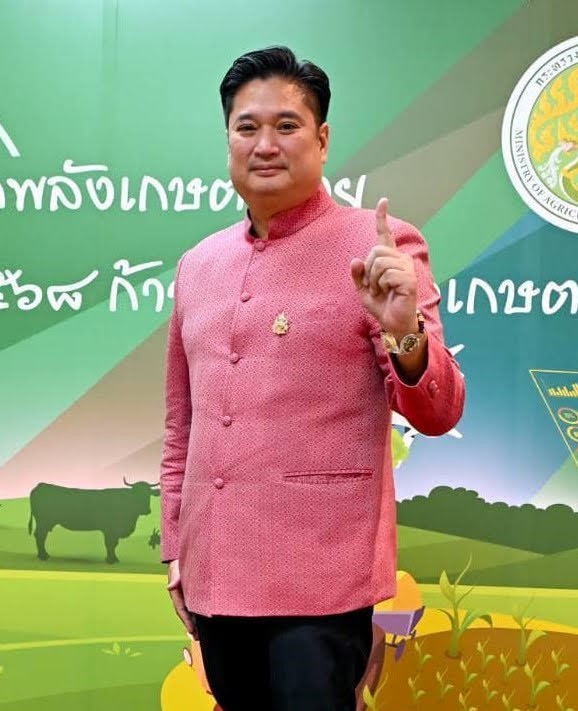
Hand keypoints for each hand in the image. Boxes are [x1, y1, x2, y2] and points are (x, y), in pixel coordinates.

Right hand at [167, 559, 198, 639]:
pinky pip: (194, 605)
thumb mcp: (177, 568)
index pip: (181, 608)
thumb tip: (170, 587)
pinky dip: (197, 614)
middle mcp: (180, 596)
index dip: (186, 620)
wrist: (182, 555)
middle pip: (185, 614)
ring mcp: (186, 595)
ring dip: (194, 622)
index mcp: (176, 592)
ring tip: (199, 634)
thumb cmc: (179, 562)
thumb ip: (175, 577)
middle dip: (190, 626)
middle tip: (197, 637)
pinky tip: (202, 620)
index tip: (192, 630)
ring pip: (189, 611)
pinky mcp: (192, 593)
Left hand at [350, 197, 417, 338]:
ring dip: (374, 280)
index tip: (383, 201)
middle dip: (369, 270)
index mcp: (390, 259)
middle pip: (376, 251)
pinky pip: (387, 274)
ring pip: (380, 262)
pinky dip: (382, 285)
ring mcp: (407, 268)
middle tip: (375, 286)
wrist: (394, 323)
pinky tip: (389, 293)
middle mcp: (401, 259)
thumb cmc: (382, 305)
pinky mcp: (409, 278)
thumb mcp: (363, 289)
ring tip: (382, 291)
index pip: (385, 235)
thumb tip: (355, 260)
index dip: (382, 218)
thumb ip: (358, 274)